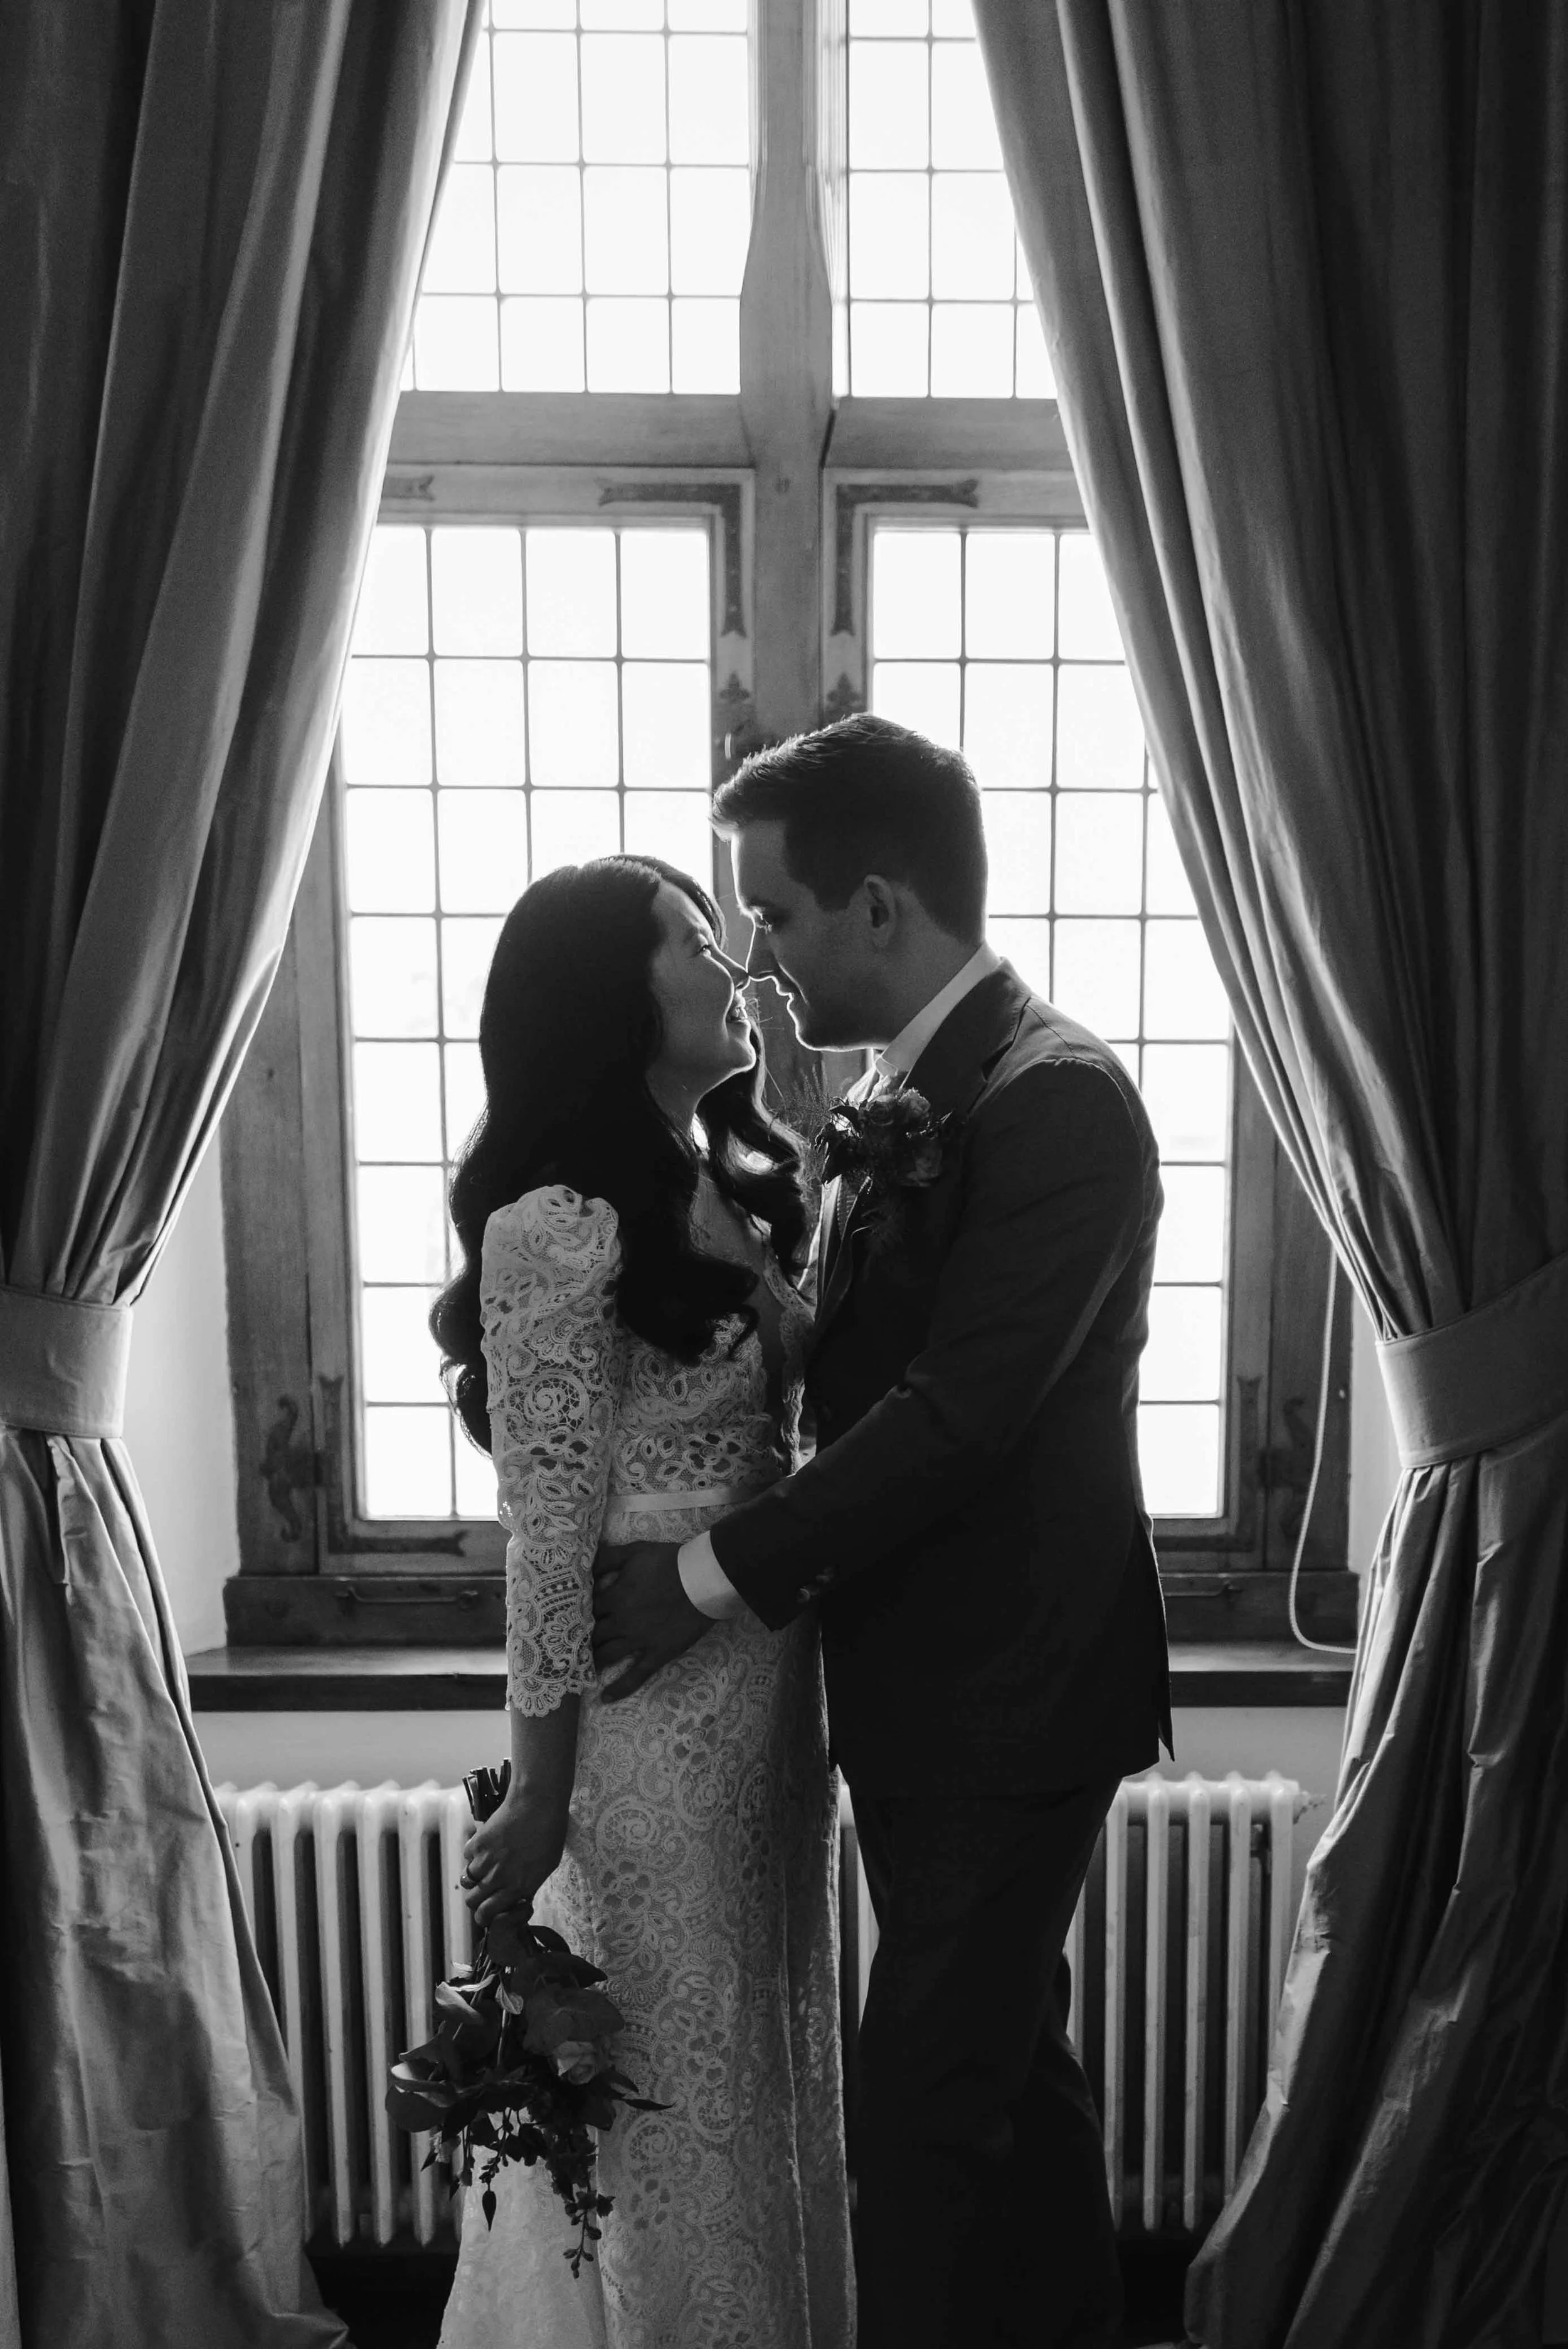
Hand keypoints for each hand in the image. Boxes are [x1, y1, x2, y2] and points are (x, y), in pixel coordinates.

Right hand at [461, 1786, 567, 1925]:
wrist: (537, 1804)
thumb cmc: (550, 1833)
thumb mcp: (547, 1866)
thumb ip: (529, 1885)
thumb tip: (519, 1896)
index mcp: (518, 1888)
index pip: (488, 1915)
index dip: (486, 1915)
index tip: (491, 1907)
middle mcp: (498, 1879)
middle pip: (471, 1902)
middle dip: (476, 1900)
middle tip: (483, 1891)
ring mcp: (486, 1861)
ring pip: (466, 1881)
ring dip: (474, 1876)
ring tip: (486, 1865)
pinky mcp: (477, 1843)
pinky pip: (467, 1856)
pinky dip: (474, 1853)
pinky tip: (487, 1845)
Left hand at [592, 1539, 710, 1701]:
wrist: (704, 1579)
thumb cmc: (670, 1562)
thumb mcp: (635, 1551)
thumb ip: (608, 1558)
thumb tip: (585, 1562)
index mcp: (615, 1597)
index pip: (588, 1609)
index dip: (581, 1611)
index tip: (576, 1615)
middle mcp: (622, 1622)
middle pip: (594, 1634)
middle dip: (584, 1637)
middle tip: (576, 1642)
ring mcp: (640, 1640)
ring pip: (607, 1655)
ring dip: (594, 1660)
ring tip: (583, 1665)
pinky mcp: (658, 1653)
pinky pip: (636, 1675)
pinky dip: (620, 1688)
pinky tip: (605, 1698)